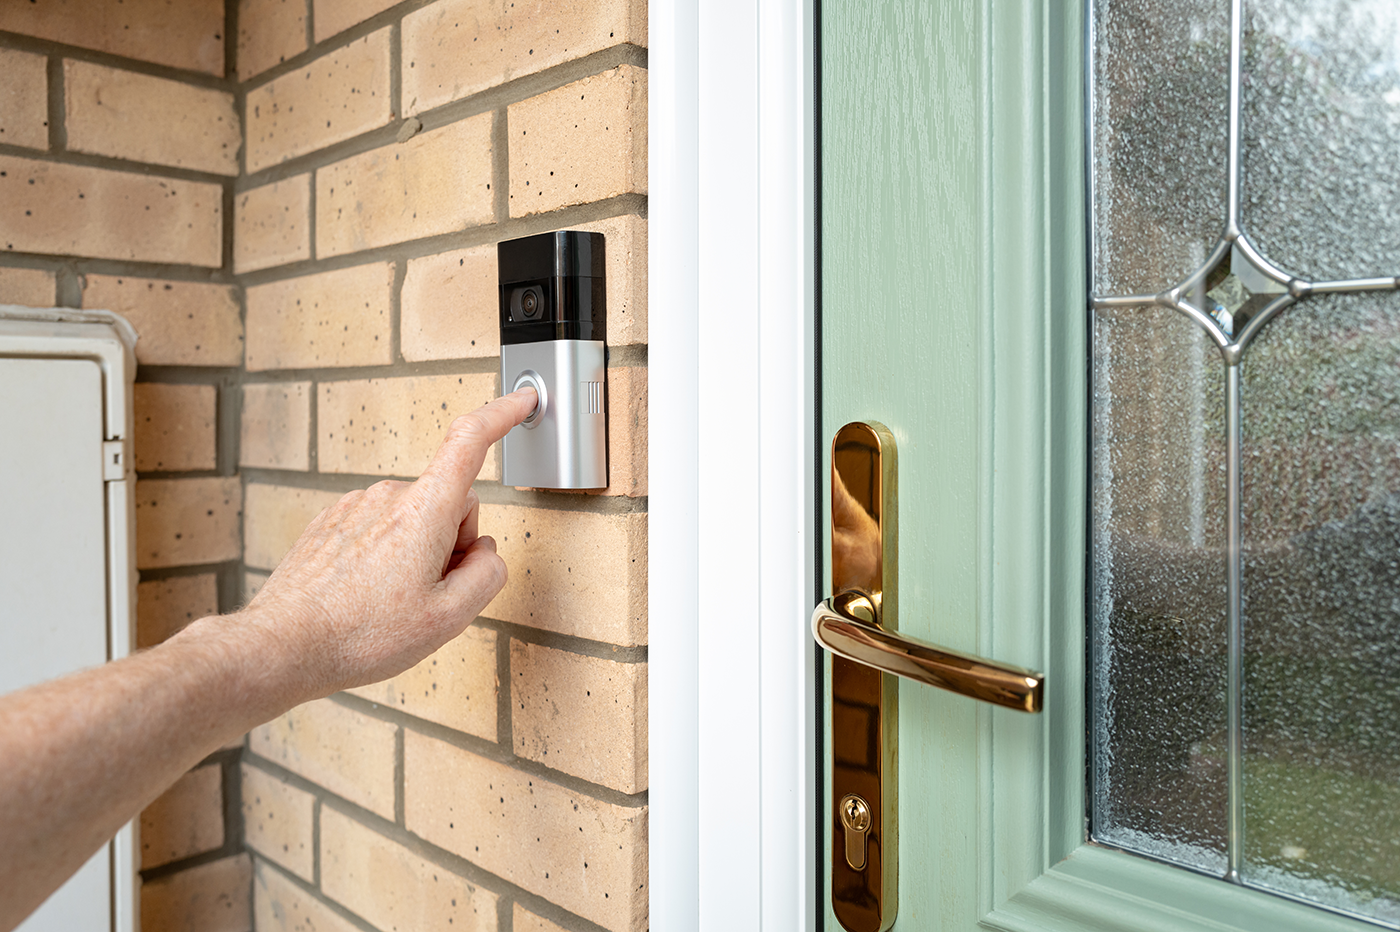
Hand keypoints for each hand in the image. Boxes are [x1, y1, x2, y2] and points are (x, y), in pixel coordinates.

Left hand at [205, 388, 537, 703]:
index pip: (471, 442)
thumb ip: (487, 576)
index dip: (502, 415)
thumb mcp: (448, 619)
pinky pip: (379, 529)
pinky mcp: (332, 521)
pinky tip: (366, 594)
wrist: (283, 645)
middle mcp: (388, 495)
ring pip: (414, 519)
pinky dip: (385, 556)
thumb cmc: (359, 635)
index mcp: (423, 511)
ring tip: (389, 601)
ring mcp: (355, 505)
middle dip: (452, 542)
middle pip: (449, 503)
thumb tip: (486, 553)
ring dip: (417, 553)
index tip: (523, 399)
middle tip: (428, 593)